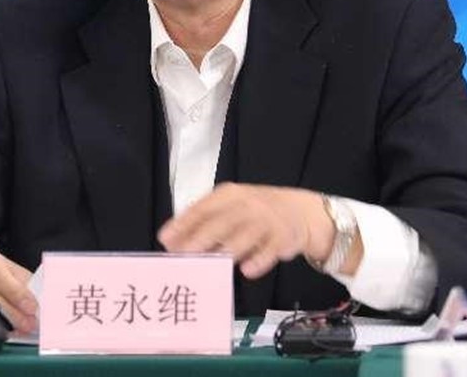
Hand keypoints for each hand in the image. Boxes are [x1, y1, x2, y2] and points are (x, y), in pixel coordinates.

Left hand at [158, 182, 348, 278]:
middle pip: (221, 222)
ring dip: (228, 249)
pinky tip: (247, 270)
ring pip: (245, 235)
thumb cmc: (255, 213)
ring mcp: (266, 220)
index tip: (165, 239)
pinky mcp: (283, 237)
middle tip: (184, 255)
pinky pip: (270, 249)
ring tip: (212, 263)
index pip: (202, 208)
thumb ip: (203, 222)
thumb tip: (170, 241)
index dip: (183, 223)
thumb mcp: (231, 209)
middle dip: (201, 238)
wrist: (301, 211)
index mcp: (229, 195)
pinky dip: (259, 260)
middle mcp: (247, 204)